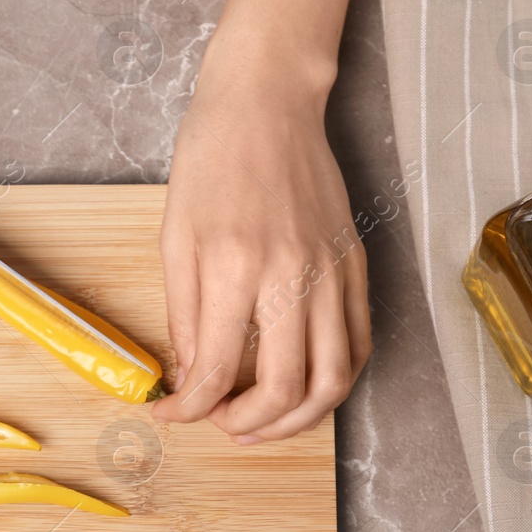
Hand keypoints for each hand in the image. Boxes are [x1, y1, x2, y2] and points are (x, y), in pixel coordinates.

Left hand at [150, 27, 370, 442]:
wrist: (267, 105)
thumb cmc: (211, 161)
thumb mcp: (174, 237)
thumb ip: (183, 313)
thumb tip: (190, 375)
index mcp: (233, 269)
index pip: (216, 370)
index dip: (190, 410)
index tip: (172, 417)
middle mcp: (290, 277)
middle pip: (284, 389)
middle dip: (248, 425)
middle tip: (220, 425)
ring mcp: (332, 273)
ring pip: (334, 379)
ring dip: (298, 419)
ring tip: (263, 422)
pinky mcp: (356, 266)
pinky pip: (360, 344)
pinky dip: (335, 381)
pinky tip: (303, 386)